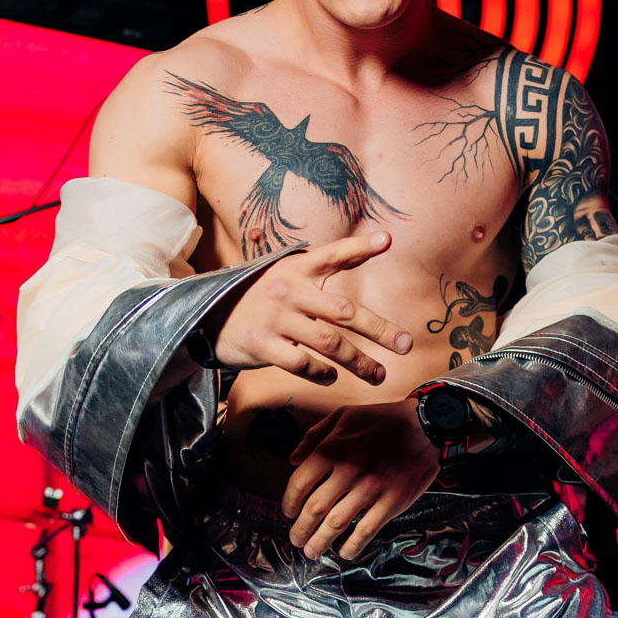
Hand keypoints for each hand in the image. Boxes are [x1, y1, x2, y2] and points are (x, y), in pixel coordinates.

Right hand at [209, 229, 411, 385]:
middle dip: (380, 330)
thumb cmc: (262, 296)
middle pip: (343, 311)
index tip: (387, 241)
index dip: (359, 247)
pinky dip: (323, 373)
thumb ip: (326, 265)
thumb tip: (379, 243)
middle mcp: (287, 290)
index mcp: (295, 268)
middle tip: (407, 345)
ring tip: (379, 374)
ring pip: (328, 343)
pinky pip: (301, 363)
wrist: (210, 316)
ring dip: (359, 362)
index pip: (332, 255)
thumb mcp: (288, 272)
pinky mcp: (261, 345)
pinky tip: (332, 376)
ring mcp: (274, 319)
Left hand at [282, 400, 440, 559]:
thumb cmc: (383, 420)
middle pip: (315, 509)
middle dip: (301, 529)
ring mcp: (371, 488)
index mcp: (332, 449)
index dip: (289, 503)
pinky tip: (345, 553)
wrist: (427, 426)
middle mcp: (348, 471)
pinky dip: (353, 545)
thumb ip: (314, 436)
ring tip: (312, 551)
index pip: (300, 483)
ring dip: (320, 541)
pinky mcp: (392, 502)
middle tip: (296, 540)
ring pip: (337, 524)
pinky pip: (367, 530)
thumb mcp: (344, 416)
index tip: (289, 513)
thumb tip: (292, 460)